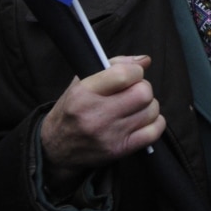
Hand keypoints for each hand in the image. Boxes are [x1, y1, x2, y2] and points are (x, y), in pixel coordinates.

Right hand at [40, 55, 165, 192]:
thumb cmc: (71, 110)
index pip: (124, 75)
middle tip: (133, 92)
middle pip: (143, 93)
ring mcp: (109, 135)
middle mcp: (95, 116)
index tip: (132, 74)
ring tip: (134, 108)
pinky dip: (155, 123)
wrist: (55, 149)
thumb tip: (145, 60)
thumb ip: (114, 65)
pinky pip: (154, 132)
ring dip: (149, 106)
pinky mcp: (119, 150)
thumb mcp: (81, 82)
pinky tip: (142, 121)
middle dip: (143, 88)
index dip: (136, 71)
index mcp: (83, 94)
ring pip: (151, 111)